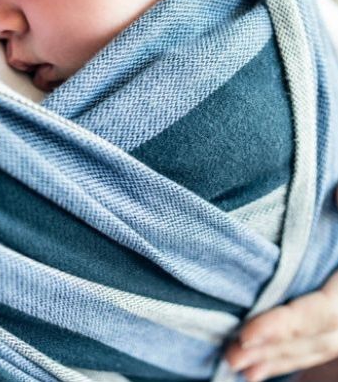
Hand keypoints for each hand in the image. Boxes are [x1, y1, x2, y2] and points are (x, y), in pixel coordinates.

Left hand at [226, 188, 337, 380]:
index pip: (321, 312)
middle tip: (230, 354)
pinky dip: (288, 358)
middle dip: (272, 348)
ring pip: (314, 347)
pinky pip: (315, 346)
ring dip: (276, 359)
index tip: (246, 332)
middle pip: (313, 337)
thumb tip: (337, 194)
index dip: (284, 324)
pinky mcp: (336, 322)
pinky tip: (258, 370)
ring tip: (237, 366)